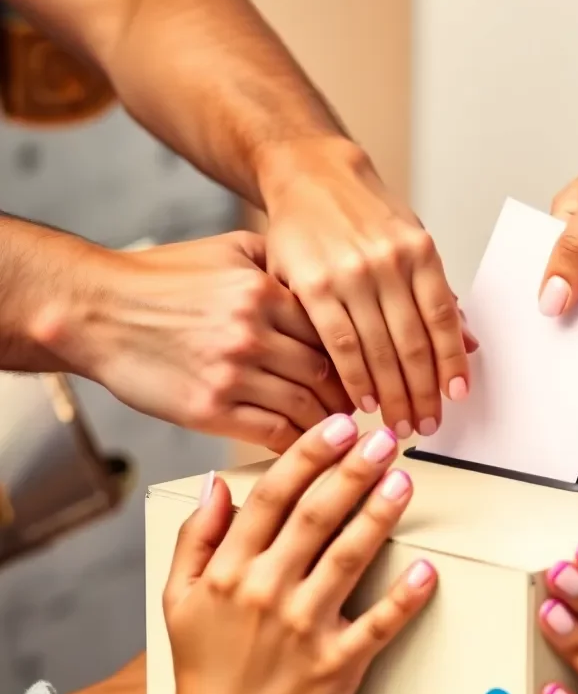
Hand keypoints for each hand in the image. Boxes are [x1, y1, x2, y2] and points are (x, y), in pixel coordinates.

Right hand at [38, 231, 351, 453]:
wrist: (96, 310)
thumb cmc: (159, 280)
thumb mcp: (226, 250)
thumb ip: (276, 260)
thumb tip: (321, 276)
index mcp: (262, 293)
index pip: (331, 331)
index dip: (355, 356)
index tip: (366, 370)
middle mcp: (252, 333)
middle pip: (325, 372)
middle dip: (349, 393)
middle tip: (362, 406)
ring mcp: (232, 374)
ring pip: (305, 407)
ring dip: (328, 423)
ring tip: (339, 429)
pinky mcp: (210, 410)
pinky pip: (273, 433)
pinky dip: (297, 442)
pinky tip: (306, 443)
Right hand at [162, 414, 436, 693]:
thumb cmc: (202, 670)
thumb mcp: (177, 599)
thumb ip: (196, 539)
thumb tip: (215, 487)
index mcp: (231, 571)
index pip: (272, 497)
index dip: (307, 456)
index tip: (336, 426)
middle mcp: (268, 592)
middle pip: (316, 516)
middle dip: (352, 470)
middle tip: (384, 438)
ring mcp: (304, 629)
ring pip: (348, 558)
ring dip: (379, 515)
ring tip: (404, 480)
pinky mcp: (337, 665)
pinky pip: (377, 626)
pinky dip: (404, 599)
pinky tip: (427, 570)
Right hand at [256, 137, 473, 439]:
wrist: (309, 174)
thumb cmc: (363, 214)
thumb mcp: (411, 241)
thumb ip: (436, 293)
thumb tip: (468, 343)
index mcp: (420, 251)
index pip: (443, 320)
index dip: (451, 364)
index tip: (456, 397)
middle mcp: (387, 262)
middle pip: (413, 344)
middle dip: (422, 393)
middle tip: (425, 424)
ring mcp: (349, 275)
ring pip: (378, 350)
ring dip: (391, 395)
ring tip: (399, 425)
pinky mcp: (312, 287)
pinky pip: (340, 344)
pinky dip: (355, 378)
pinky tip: (364, 401)